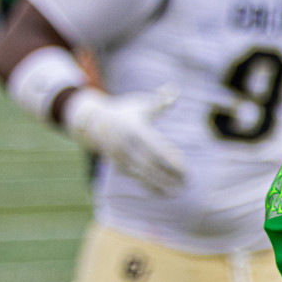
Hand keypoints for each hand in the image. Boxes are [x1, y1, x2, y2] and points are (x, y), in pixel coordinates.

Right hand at [63, 85, 186, 193]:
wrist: (95, 122)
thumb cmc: (127, 111)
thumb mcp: (143, 104)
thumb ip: (161, 100)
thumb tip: (175, 90)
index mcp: (135, 130)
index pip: (156, 149)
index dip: (171, 161)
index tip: (185, 170)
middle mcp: (126, 145)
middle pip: (150, 165)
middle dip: (168, 176)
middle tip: (186, 183)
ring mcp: (120, 156)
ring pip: (142, 174)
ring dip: (160, 184)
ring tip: (177, 191)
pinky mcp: (117, 164)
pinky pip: (135, 177)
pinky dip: (149, 185)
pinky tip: (163, 192)